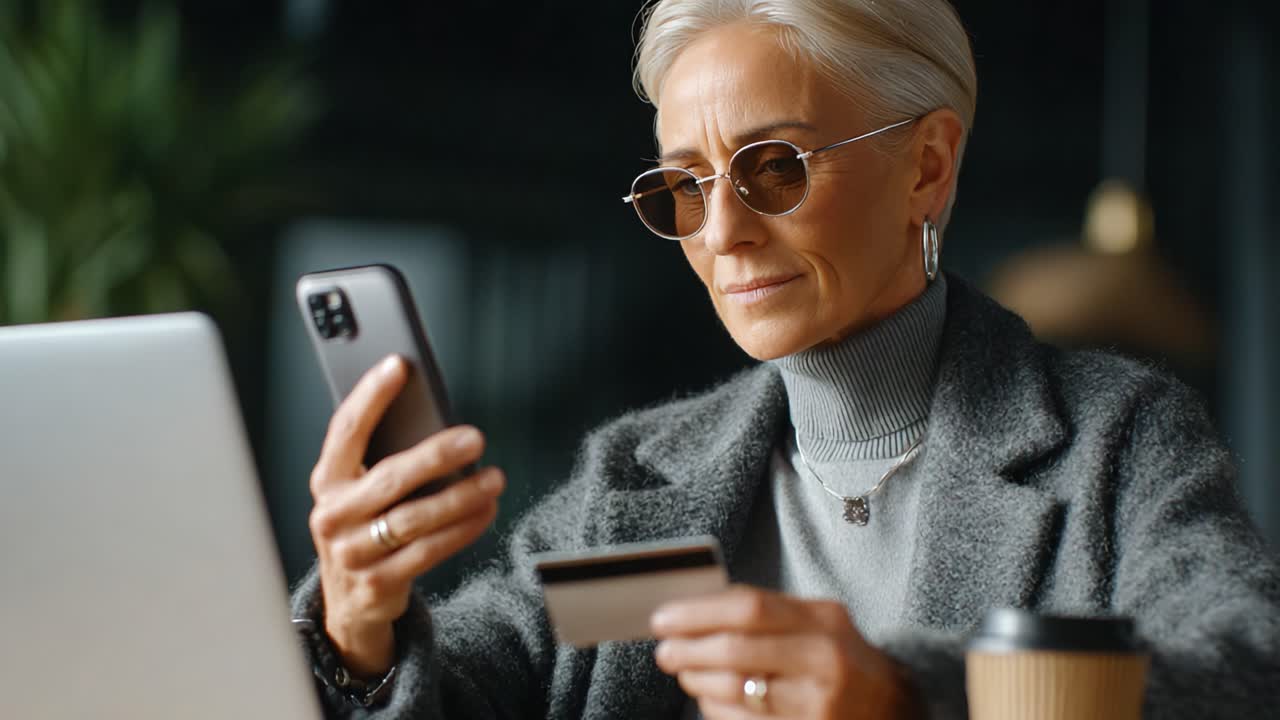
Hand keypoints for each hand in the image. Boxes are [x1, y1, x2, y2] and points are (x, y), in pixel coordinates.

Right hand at [307, 355, 504, 677]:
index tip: (399, 365)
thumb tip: (436, 421)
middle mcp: (332, 515)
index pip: (346, 429)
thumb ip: (382, 459)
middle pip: (390, 478)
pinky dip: (463, 529)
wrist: (350, 601)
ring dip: (461, 497)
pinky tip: (486, 511)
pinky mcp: (378, 583)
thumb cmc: (365, 526)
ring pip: (414, 519)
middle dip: (436, 455)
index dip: (370, 395)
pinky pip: (428, 552)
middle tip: (475, 437)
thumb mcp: (360, 492)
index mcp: (326, 480)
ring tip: (494, 478)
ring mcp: (352, 553)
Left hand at [652, 586, 921, 718]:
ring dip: (697, 681)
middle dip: (689, 650)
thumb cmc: (841, 660)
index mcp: (825, 621)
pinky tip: (709, 700)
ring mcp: (818, 705)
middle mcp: (826, 661)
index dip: (698, 613)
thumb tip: (695, 610)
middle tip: (664, 650)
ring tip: (684, 672)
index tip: (663, 617)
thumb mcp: (820, 624)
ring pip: (735, 691)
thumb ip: (770, 615)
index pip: (750, 608)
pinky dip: (715, 710)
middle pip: (737, 651)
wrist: (895, 709)